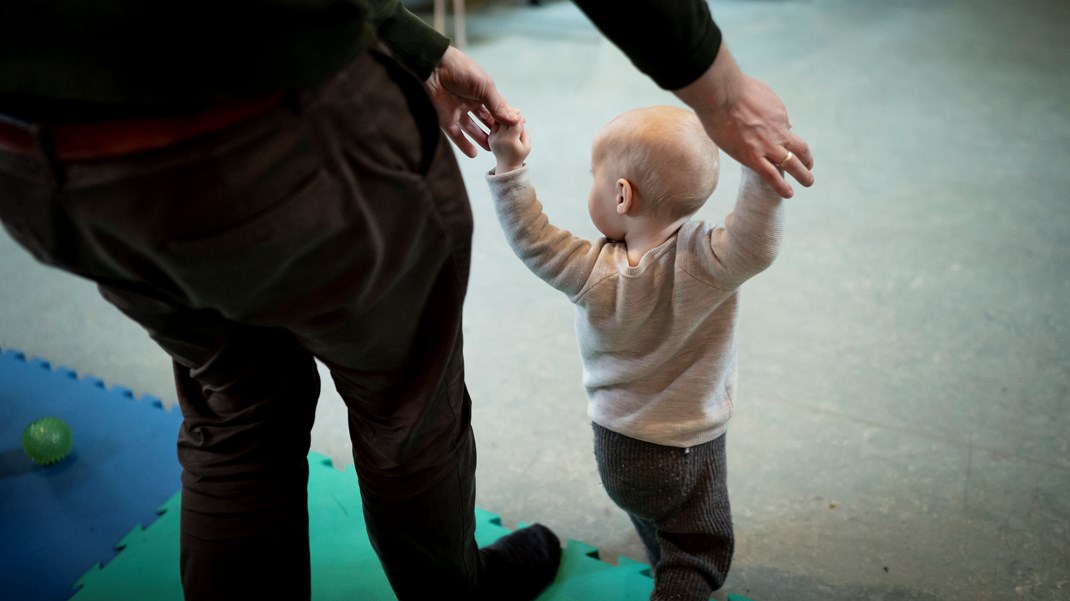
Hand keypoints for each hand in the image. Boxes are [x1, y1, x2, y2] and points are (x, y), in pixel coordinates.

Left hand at [424, 46, 520, 157]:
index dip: (507, 118)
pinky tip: (474, 154)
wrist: (432, 67)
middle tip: (505, 143)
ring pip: (472, 129)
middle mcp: (471, 101)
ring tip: (491, 150)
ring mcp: (458, 110)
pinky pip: (456, 134)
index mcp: (482, 91)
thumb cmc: (461, 70)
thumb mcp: (485, 87)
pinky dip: (464, 144)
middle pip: (486, 120)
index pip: (498, 108)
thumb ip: (499, 106)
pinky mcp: (445, 119)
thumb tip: (516, 120)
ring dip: (481, 139)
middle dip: (495, 131)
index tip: (518, 129)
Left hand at [489, 119, 530, 173]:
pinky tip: (506, 122)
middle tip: (518, 113)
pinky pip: (494, 126)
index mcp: (510, 140)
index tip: (523, 118)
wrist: (506, 166)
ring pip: (498, 121)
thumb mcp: (527, 145)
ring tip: (512, 117)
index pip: (515, 122)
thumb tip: (520, 120)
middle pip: (505, 120)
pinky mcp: (490, 138)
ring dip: (505, 117)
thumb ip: (525, 132)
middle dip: (512, 114)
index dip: (519, 118)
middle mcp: (500, 138)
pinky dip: (500, 122)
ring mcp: (493, 138)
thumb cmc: (519, 156)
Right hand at [675, 44, 813, 197]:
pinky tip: (789, 194)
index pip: (785, 129)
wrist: (723, 94)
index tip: (781, 140)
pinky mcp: (753, 158)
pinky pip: (772, 176)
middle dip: (806, 159)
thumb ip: (766, 103)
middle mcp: (779, 132)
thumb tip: (767, 110)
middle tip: (809, 166)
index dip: (784, 135)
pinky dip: (782, 187)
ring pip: (792, 164)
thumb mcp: (759, 92)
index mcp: (779, 115)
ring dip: (803, 175)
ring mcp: (768, 146)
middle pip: (800, 148)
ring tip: (808, 182)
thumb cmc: (734, 89)